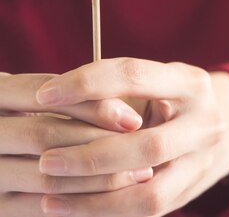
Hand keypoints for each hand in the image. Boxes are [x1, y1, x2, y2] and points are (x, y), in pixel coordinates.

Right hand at [0, 72, 151, 215]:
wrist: (12, 160)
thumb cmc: (50, 124)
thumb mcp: (56, 105)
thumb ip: (81, 101)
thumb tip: (131, 118)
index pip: (42, 92)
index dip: (90, 104)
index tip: (134, 119)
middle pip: (43, 133)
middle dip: (99, 141)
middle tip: (147, 150)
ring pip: (48, 174)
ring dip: (100, 176)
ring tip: (142, 174)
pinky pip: (44, 206)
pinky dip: (85, 202)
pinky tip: (118, 196)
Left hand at [34, 58, 228, 216]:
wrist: (226, 127)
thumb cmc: (172, 99)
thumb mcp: (156, 82)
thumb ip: (118, 91)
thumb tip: (54, 101)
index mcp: (191, 83)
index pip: (136, 76)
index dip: (88, 83)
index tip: (45, 95)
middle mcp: (205, 122)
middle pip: (148, 145)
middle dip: (91, 156)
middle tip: (46, 160)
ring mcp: (203, 161)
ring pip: (150, 191)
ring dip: (94, 197)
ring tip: (49, 197)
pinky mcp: (193, 190)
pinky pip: (148, 210)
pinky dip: (106, 211)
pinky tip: (71, 208)